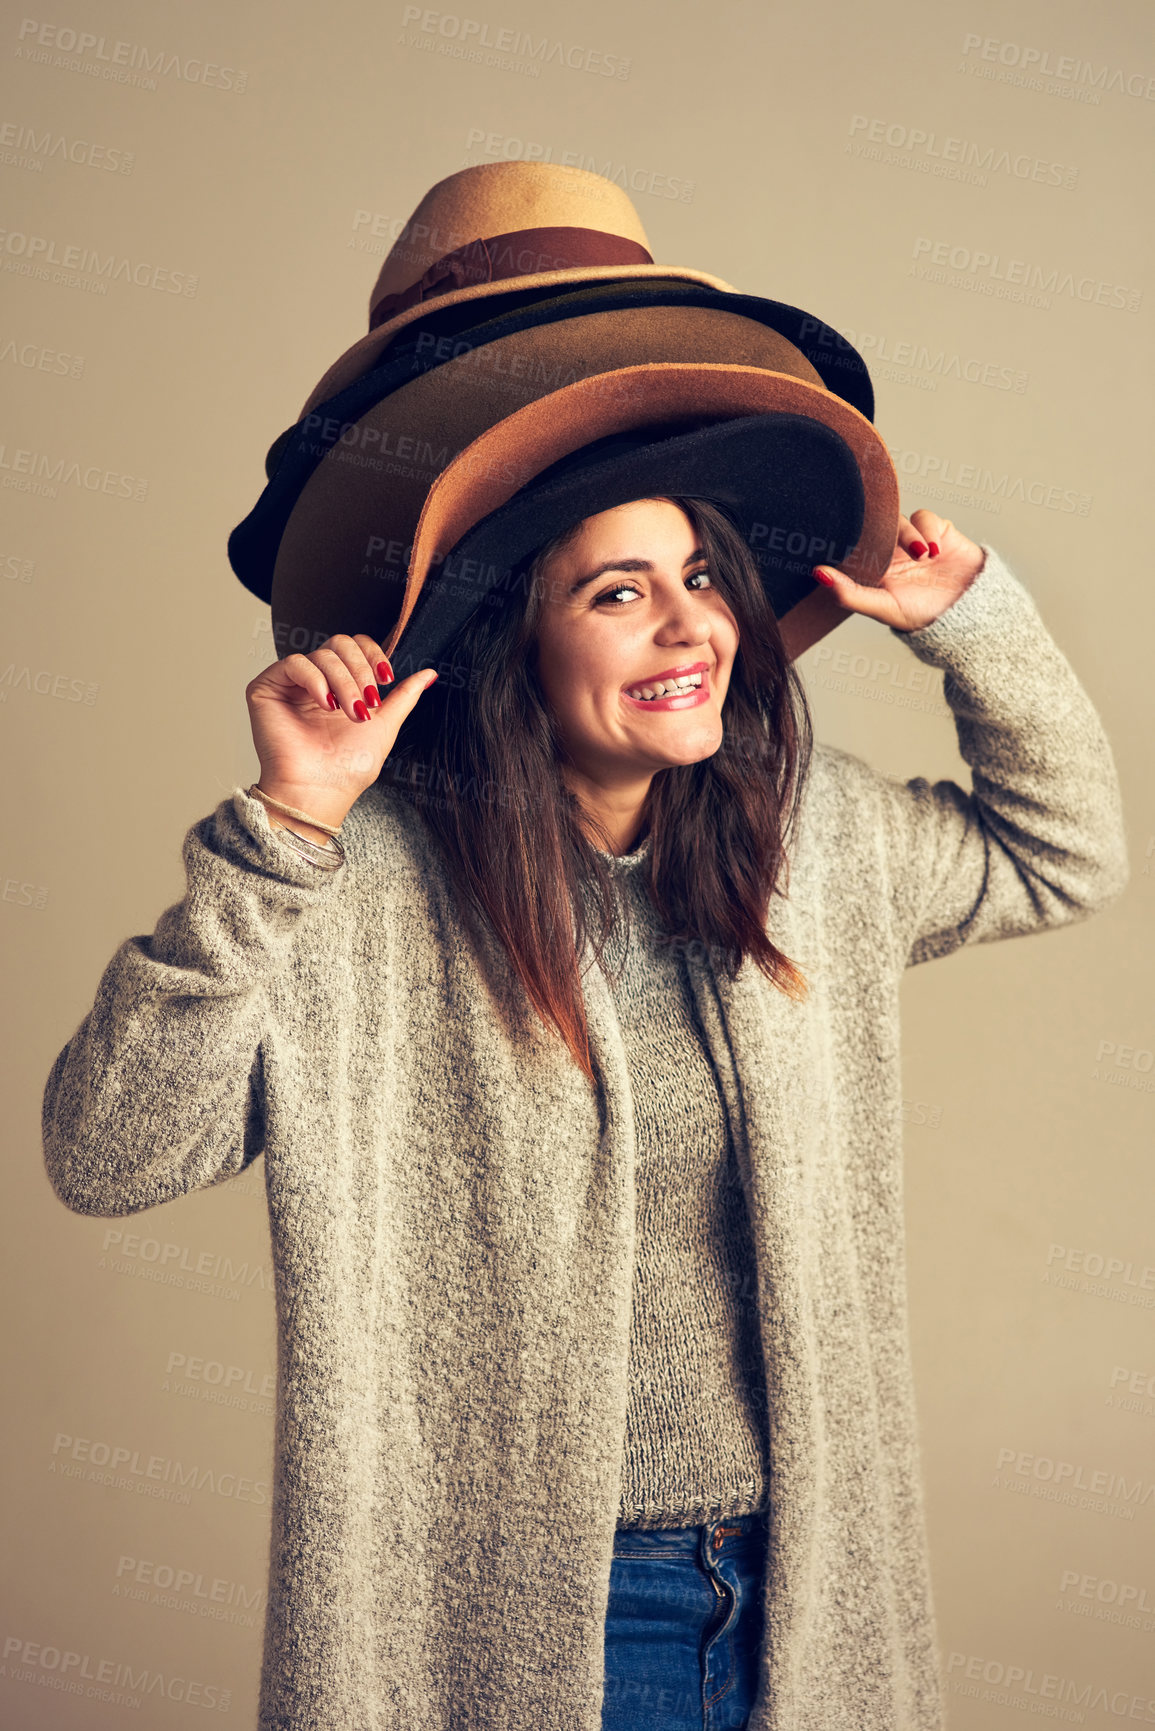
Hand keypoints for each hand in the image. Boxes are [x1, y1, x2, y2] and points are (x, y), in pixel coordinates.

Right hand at [245, 633, 437, 830]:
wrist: (321, 792)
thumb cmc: (348, 768)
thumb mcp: (385, 725)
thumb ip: (404, 696)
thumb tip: (430, 673)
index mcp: (340, 685)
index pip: (355, 646)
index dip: (372, 654)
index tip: (386, 678)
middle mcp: (315, 681)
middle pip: (340, 644)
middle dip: (360, 671)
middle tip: (367, 703)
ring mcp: (290, 685)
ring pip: (321, 655)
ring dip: (344, 683)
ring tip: (349, 713)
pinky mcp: (266, 689)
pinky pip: (294, 663)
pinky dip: (315, 680)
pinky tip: (325, 704)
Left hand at [812, 511, 985, 631]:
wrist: (974, 614)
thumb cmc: (926, 618)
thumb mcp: (884, 609)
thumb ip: (850, 593)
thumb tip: (817, 574)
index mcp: (873, 569)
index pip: (851, 544)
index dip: (844, 537)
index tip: (835, 535)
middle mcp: (890, 552)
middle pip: (873, 526)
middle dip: (878, 530)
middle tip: (885, 545)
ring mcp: (913, 540)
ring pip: (897, 519)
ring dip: (907, 535)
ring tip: (922, 557)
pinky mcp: (936, 530)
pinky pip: (923, 517)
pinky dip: (926, 530)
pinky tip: (933, 552)